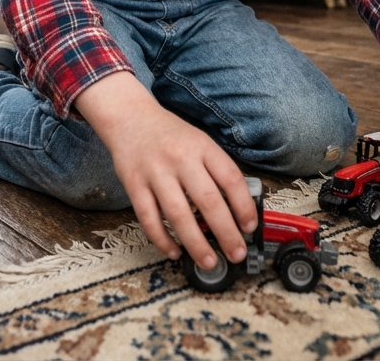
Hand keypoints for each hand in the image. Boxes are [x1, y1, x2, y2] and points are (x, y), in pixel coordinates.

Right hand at [74, 72, 257, 270]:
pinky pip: (149, 218)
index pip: (230, 178)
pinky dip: (162, 239)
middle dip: (225, 232)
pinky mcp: (134, 185)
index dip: (244, 206)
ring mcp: (155, 172)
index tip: (250, 227)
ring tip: (209, 262)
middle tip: (236, 253)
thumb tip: (237, 208)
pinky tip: (174, 252)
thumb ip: (215, 169)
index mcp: (202, 147)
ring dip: (195, 243)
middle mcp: (180, 158)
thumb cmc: (170, 135)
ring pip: (178, 214)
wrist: (130, 117)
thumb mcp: (199, 141)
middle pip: (207, 201)